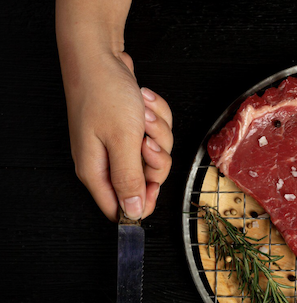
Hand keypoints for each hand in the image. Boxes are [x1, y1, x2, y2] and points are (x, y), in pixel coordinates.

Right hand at [63, 50, 172, 220]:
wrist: (101, 56)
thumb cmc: (105, 94)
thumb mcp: (122, 142)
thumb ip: (128, 179)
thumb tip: (132, 211)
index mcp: (97, 171)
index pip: (121, 208)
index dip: (142, 201)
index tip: (153, 183)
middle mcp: (107, 161)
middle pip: (147, 180)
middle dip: (156, 157)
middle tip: (145, 138)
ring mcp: (119, 143)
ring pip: (157, 154)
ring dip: (158, 131)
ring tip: (141, 113)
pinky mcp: (131, 128)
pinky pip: (157, 133)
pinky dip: (157, 116)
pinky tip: (144, 102)